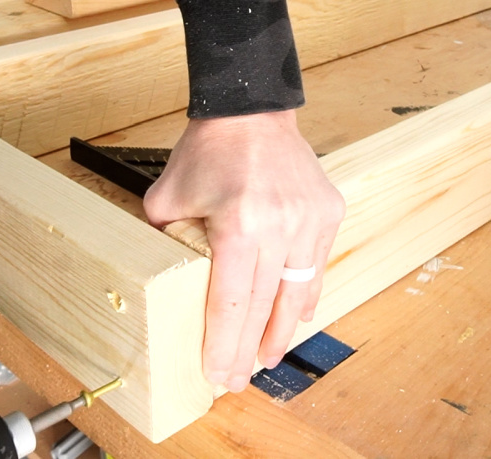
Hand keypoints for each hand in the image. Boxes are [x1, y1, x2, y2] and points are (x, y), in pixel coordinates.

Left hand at [143, 110, 344, 392]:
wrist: (251, 110)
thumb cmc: (207, 151)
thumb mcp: (167, 198)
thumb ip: (166, 243)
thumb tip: (162, 280)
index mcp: (239, 226)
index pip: (232, 303)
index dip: (225, 345)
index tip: (218, 374)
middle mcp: (282, 226)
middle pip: (265, 306)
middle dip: (250, 348)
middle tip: (239, 379)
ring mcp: (310, 220)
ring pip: (298, 292)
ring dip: (281, 330)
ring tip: (267, 357)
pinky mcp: (328, 212)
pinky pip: (315, 267)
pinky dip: (303, 295)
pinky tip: (293, 317)